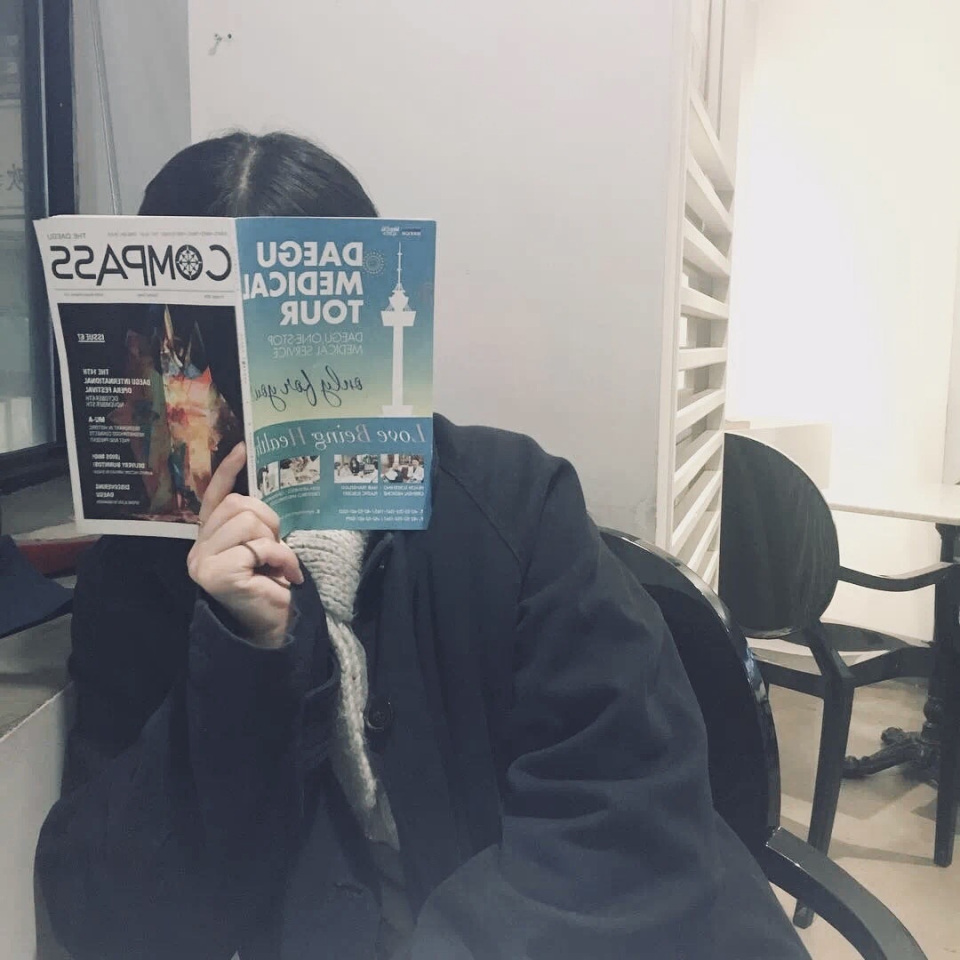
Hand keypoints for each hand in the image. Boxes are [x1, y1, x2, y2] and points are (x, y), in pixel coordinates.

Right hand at [187, 443, 303, 647]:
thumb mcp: (260, 547)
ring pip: (248, 521)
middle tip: (276, 546)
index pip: (214, 497)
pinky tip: (285, 575)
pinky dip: (281, 557)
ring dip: (275, 541)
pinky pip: (258, 546)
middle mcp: (199, 548)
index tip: (243, 447)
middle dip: (267, 519)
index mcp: (209, 538)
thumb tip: (260, 492)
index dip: (227, 471)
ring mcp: (204, 561)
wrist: (273, 627)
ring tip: (278, 563)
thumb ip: (253, 523)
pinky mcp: (217, 574)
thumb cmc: (270, 586)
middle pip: (238, 504)